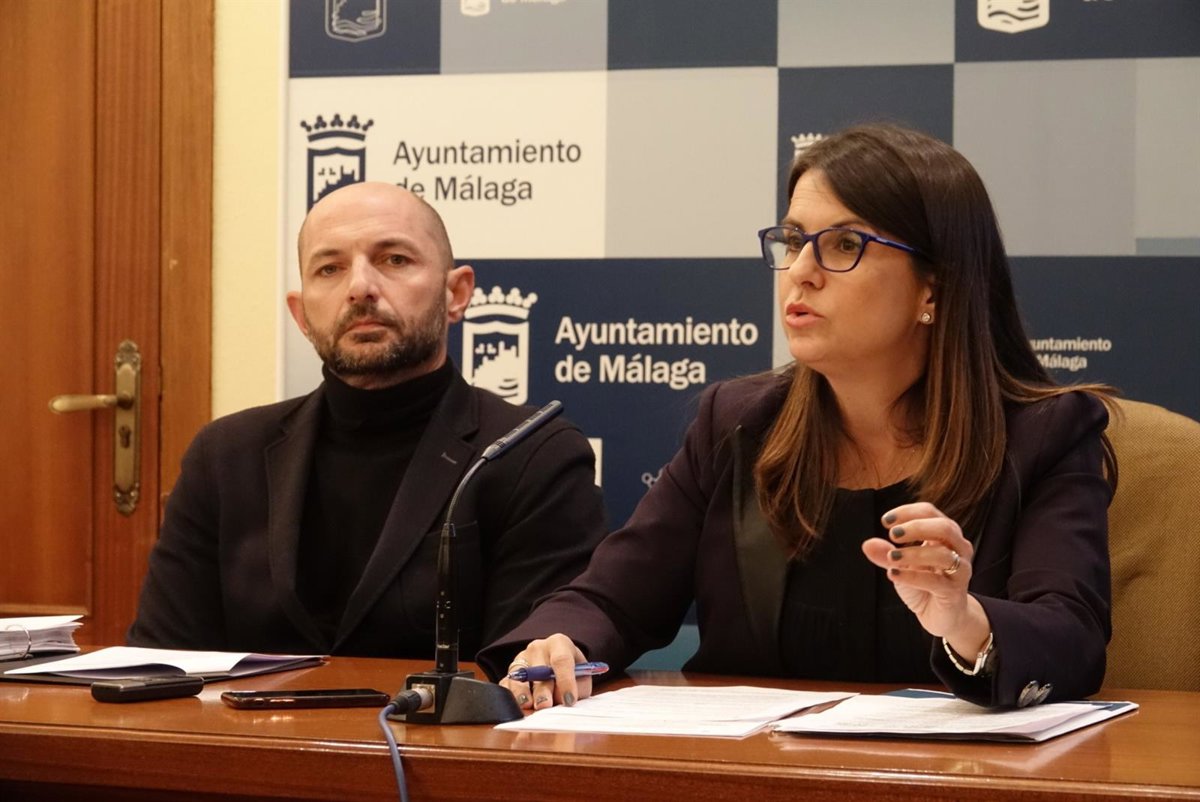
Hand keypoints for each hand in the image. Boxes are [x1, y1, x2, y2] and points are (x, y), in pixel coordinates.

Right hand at [498, 633, 591, 709]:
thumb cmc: (573, 673)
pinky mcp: (510, 674)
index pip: (561, 660)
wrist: (557, 668)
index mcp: (559, 643)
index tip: (569, 700)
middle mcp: (538, 648)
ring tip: (528, 706)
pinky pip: (506, 684)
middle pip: (539, 670)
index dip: (565, 680)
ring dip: (523, 694)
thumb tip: (563, 701)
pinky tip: (518, 707)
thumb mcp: (582, 677)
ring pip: (519, 676)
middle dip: (542, 690)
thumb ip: (578, 688)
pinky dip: (512, 697)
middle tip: (546, 706)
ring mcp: (521, 660)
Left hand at [860, 501, 990, 658]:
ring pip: (943, 554)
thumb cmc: (923, 583)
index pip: (929, 512)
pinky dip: (912, 576)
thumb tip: (867, 544)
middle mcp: (958, 548)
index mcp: (944, 534)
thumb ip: (885, 554)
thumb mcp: (900, 565)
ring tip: (891, 557)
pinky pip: (936, 581)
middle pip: (944, 527)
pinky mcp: (956, 591)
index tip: (885, 521)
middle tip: (892, 535)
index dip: (907, 512)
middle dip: (916, 527)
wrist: (941, 615)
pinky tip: (893, 574)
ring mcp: (960, 570)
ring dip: (913, 553)